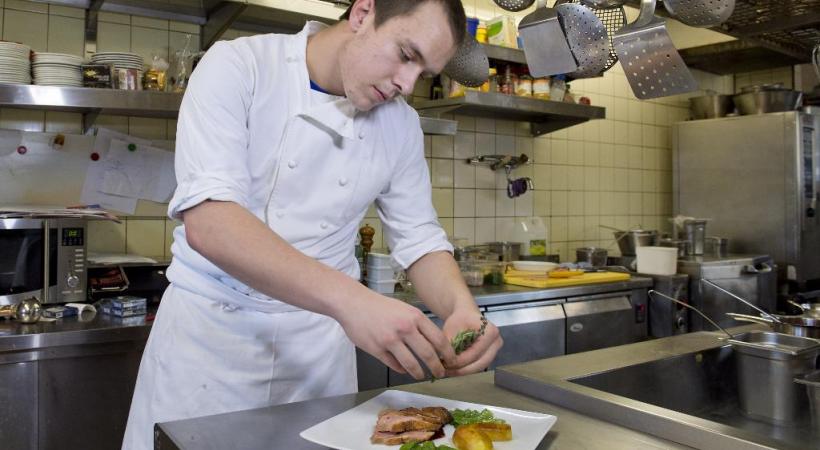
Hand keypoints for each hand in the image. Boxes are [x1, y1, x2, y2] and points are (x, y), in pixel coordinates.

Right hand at [337, 295, 456, 379]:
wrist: (354, 303)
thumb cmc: (380, 306)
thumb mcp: (404, 309)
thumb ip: (418, 325)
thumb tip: (434, 344)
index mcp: (415, 317)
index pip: (439, 339)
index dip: (448, 353)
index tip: (452, 361)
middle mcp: (405, 328)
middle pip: (428, 354)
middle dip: (437, 368)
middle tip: (441, 373)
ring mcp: (390, 340)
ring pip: (411, 364)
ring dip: (419, 373)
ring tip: (422, 376)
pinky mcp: (377, 349)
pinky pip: (394, 365)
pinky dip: (401, 369)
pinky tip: (403, 370)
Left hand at [442, 308, 502, 376]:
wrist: (467, 314)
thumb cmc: (460, 319)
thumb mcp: (451, 328)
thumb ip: (449, 345)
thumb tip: (445, 361)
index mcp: (490, 332)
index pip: (474, 353)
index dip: (459, 361)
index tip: (446, 364)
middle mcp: (497, 341)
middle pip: (480, 363)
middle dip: (462, 370)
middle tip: (447, 372)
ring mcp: (495, 349)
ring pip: (480, 366)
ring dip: (464, 371)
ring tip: (449, 372)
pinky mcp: (491, 354)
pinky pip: (479, 365)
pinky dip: (467, 368)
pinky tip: (455, 369)